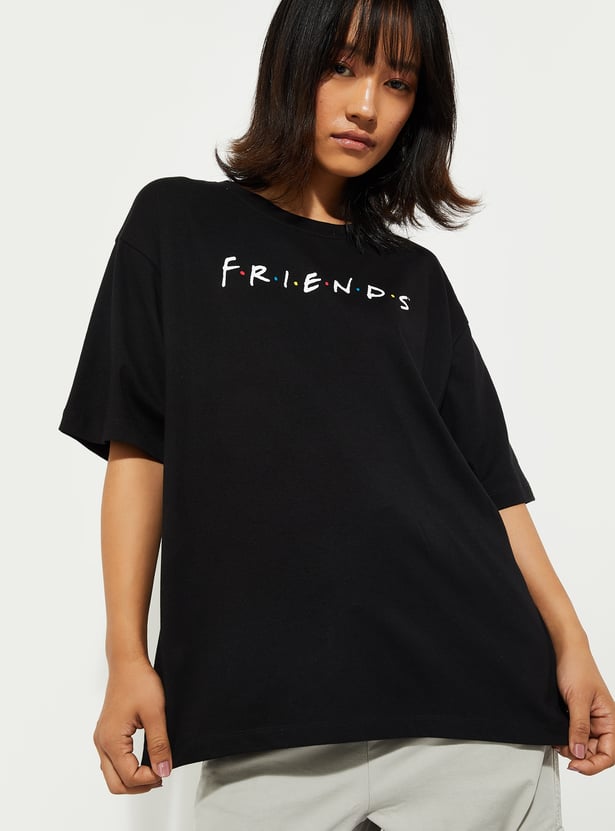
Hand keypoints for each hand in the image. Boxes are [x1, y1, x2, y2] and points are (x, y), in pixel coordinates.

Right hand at [93, 657, 172, 793]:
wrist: (127, 663)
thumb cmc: (139, 682)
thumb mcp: (155, 714)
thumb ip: (159, 745)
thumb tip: (163, 771)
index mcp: (111, 741)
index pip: (129, 777)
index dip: (150, 779)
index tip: (166, 770)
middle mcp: (101, 743)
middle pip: (116, 783)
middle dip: (139, 786)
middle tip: (161, 776)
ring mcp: (101, 739)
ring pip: (112, 775)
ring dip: (132, 778)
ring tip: (155, 770)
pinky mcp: (106, 734)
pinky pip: (112, 762)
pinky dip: (127, 768)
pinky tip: (143, 761)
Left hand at [553, 645, 614, 775]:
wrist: (563, 648)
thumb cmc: (577, 667)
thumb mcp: (577, 699)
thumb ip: (579, 727)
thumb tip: (579, 753)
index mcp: (610, 719)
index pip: (609, 754)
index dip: (594, 764)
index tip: (575, 765)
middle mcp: (602, 722)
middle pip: (594, 753)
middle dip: (579, 756)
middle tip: (561, 749)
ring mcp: (588, 719)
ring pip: (582, 746)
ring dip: (570, 747)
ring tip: (557, 740)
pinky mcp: (575, 715)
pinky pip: (573, 734)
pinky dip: (564, 738)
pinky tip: (555, 734)